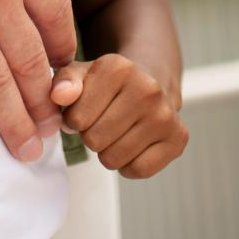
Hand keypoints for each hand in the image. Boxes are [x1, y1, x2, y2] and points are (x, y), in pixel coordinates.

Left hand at [51, 53, 187, 178]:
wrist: (149, 80)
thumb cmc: (108, 83)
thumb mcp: (80, 74)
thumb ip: (63, 83)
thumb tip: (60, 96)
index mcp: (118, 68)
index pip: (76, 120)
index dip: (73, 120)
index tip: (84, 110)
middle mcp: (147, 88)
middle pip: (94, 140)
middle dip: (91, 136)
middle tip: (102, 122)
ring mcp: (166, 114)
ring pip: (114, 159)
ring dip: (108, 152)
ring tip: (116, 131)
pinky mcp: (178, 138)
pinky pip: (138, 170)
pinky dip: (129, 165)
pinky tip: (132, 144)